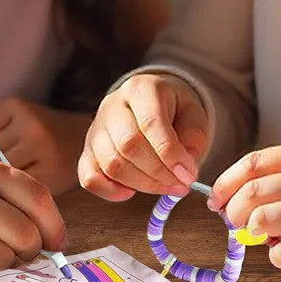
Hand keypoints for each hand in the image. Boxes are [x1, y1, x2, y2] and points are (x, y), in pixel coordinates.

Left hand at [0, 97, 88, 193]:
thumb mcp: (13, 121)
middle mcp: (28, 124)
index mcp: (12, 107)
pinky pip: (18, 192)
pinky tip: (7, 203)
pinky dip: (9, 200)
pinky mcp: (53, 173)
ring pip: (0, 178)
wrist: (85, 138)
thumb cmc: (39, 134)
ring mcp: (43, 149)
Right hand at [78, 73, 209, 200]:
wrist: (149, 102)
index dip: (170, 154)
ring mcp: (96, 128)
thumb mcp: (192, 113)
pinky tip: (130, 192)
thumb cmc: (172, 109)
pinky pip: (89, 177)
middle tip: (180, 186)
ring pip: (111, 164)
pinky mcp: (87, 150)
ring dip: (141, 184)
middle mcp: (113, 105)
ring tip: (165, 187)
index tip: (188, 175)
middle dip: (158, 173)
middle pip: (128, 145)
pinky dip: (109, 191)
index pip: (151, 122)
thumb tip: (186, 167)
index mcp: (141, 89)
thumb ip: (194, 137)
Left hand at [210, 141, 280, 277]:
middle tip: (234, 226)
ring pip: (260, 221)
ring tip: (266, 239)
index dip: (226, 183)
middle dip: (232, 212)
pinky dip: (277, 257)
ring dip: (252, 234)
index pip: (253, 162)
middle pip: (251, 192)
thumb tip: (243, 204)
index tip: (215, 199)